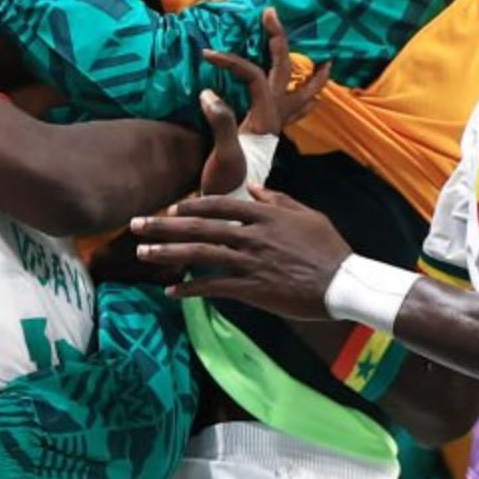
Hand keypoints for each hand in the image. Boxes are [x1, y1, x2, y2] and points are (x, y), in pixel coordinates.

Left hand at [127, 184, 355, 322]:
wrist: (343, 283)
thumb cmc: (329, 249)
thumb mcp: (307, 215)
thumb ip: (277, 200)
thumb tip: (253, 188)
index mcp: (265, 215)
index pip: (219, 205)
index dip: (192, 206)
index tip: (172, 207)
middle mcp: (252, 235)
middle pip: (199, 227)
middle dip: (163, 225)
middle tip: (135, 224)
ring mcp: (250, 262)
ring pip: (200, 254)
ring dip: (167, 253)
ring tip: (141, 253)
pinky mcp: (252, 289)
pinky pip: (214, 287)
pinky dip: (190, 288)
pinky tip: (171, 291)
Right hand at [191, 6, 329, 195]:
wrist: (231, 208)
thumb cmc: (226, 184)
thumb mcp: (224, 156)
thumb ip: (221, 123)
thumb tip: (208, 93)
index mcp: (264, 118)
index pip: (254, 75)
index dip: (232, 62)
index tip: (206, 55)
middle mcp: (273, 117)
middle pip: (283, 71)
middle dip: (279, 41)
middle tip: (273, 15)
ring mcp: (272, 126)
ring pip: (297, 90)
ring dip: (309, 74)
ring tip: (325, 62)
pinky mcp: (265, 135)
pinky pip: (292, 109)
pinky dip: (305, 97)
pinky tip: (313, 97)